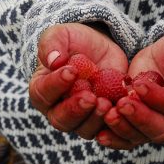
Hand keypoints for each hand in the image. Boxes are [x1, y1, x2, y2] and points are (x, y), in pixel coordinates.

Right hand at [29, 23, 127, 138]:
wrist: (99, 49)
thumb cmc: (75, 42)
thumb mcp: (61, 34)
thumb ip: (52, 44)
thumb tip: (53, 61)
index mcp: (43, 89)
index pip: (43, 93)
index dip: (56, 84)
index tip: (71, 72)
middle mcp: (59, 108)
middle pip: (61, 119)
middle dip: (75, 109)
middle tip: (90, 97)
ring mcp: (82, 117)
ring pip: (84, 129)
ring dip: (94, 119)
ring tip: (106, 103)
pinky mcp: (102, 118)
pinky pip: (106, 128)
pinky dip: (113, 123)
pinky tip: (120, 109)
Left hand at [97, 30, 163, 148]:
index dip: (159, 98)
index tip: (139, 86)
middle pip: (161, 128)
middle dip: (140, 118)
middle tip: (122, 104)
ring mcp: (158, 122)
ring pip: (142, 136)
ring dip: (124, 128)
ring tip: (108, 115)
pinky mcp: (140, 122)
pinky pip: (129, 137)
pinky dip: (115, 138)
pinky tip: (100, 135)